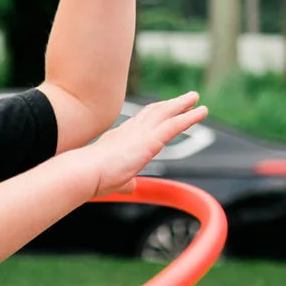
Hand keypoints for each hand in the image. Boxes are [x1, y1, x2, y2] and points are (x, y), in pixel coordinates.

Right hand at [80, 92, 207, 196]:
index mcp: (118, 139)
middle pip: (153, 112)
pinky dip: (189, 117)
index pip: (138, 123)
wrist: (84, 173)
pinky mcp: (150, 140)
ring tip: (195, 98)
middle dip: (168, 105)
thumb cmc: (91, 178)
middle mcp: (129, 131)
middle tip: (183, 99)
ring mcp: (140, 133)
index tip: (161, 112)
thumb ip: (125, 182)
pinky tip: (201, 112)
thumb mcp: (112, 181)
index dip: (152, 116)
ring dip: (182, 105)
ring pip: (166, 113)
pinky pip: (175, 125)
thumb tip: (131, 186)